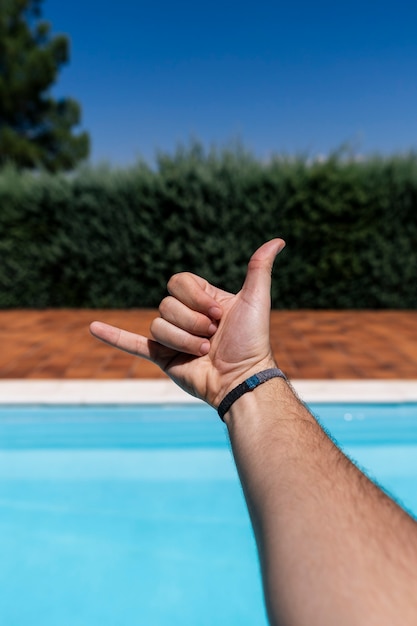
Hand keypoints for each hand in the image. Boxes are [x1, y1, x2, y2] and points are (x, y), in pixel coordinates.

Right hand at [90, 239, 284, 407]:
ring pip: (158, 325)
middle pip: (167, 305)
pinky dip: (113, 336)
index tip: (219, 312)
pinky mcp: (162, 357)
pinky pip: (133, 344)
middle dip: (191, 322)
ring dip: (182, 340)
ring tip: (202, 351)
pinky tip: (93, 328)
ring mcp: (172, 337)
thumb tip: (278, 240)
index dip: (196, 297)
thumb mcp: (255, 299)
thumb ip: (259, 269)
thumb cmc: (251, 341)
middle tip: (212, 336)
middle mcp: (185, 316)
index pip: (179, 282)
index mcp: (203, 300)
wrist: (241, 379)